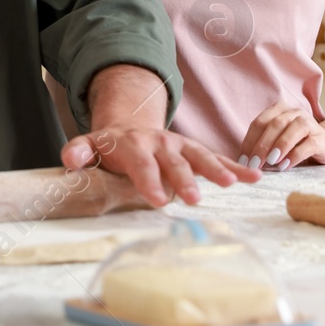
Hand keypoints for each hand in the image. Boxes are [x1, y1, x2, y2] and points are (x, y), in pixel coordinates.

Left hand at [61, 127, 259, 207]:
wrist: (131, 125)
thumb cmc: (111, 146)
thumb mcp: (91, 144)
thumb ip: (80, 152)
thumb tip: (69, 160)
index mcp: (134, 145)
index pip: (141, 165)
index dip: (148, 182)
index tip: (156, 201)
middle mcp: (160, 143)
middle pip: (174, 163)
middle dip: (184, 180)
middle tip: (194, 199)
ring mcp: (180, 146)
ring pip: (200, 156)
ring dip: (216, 169)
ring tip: (232, 183)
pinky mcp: (195, 151)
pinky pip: (217, 159)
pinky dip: (236, 167)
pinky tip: (255, 178)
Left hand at [239, 101, 324, 169]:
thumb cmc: (298, 146)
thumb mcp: (279, 142)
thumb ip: (264, 145)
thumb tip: (244, 161)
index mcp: (280, 110)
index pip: (259, 123)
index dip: (249, 141)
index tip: (242, 160)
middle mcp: (294, 113)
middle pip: (273, 124)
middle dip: (261, 145)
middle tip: (252, 164)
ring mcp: (309, 123)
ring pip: (291, 130)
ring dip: (278, 146)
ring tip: (269, 162)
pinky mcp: (321, 139)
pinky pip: (306, 145)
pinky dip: (294, 155)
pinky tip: (285, 166)